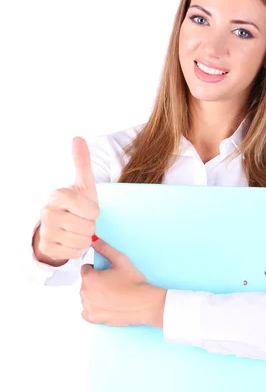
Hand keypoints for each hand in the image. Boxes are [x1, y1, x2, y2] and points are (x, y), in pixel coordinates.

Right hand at [35, 137, 99, 261]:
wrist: (61, 226)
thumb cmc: (77, 204)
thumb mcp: (84, 184)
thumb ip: (82, 162)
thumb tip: (78, 138)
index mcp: (59, 194)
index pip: (90, 210)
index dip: (94, 212)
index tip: (88, 209)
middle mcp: (47, 211)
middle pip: (87, 227)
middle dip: (90, 226)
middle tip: (82, 221)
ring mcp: (46, 230)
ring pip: (82, 241)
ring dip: (84, 239)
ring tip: (78, 230)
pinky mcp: (47, 247)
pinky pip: (74, 253)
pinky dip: (77, 249)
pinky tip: (71, 241)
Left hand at [80, 237, 166, 327]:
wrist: (144, 303)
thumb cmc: (133, 282)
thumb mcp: (120, 259)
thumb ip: (105, 248)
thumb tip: (94, 241)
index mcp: (89, 278)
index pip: (85, 269)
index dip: (96, 269)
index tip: (107, 273)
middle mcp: (85, 293)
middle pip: (85, 283)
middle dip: (95, 282)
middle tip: (112, 283)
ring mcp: (88, 307)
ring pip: (86, 297)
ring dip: (94, 295)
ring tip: (112, 294)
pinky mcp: (93, 318)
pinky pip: (87, 311)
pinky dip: (94, 308)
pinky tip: (107, 304)